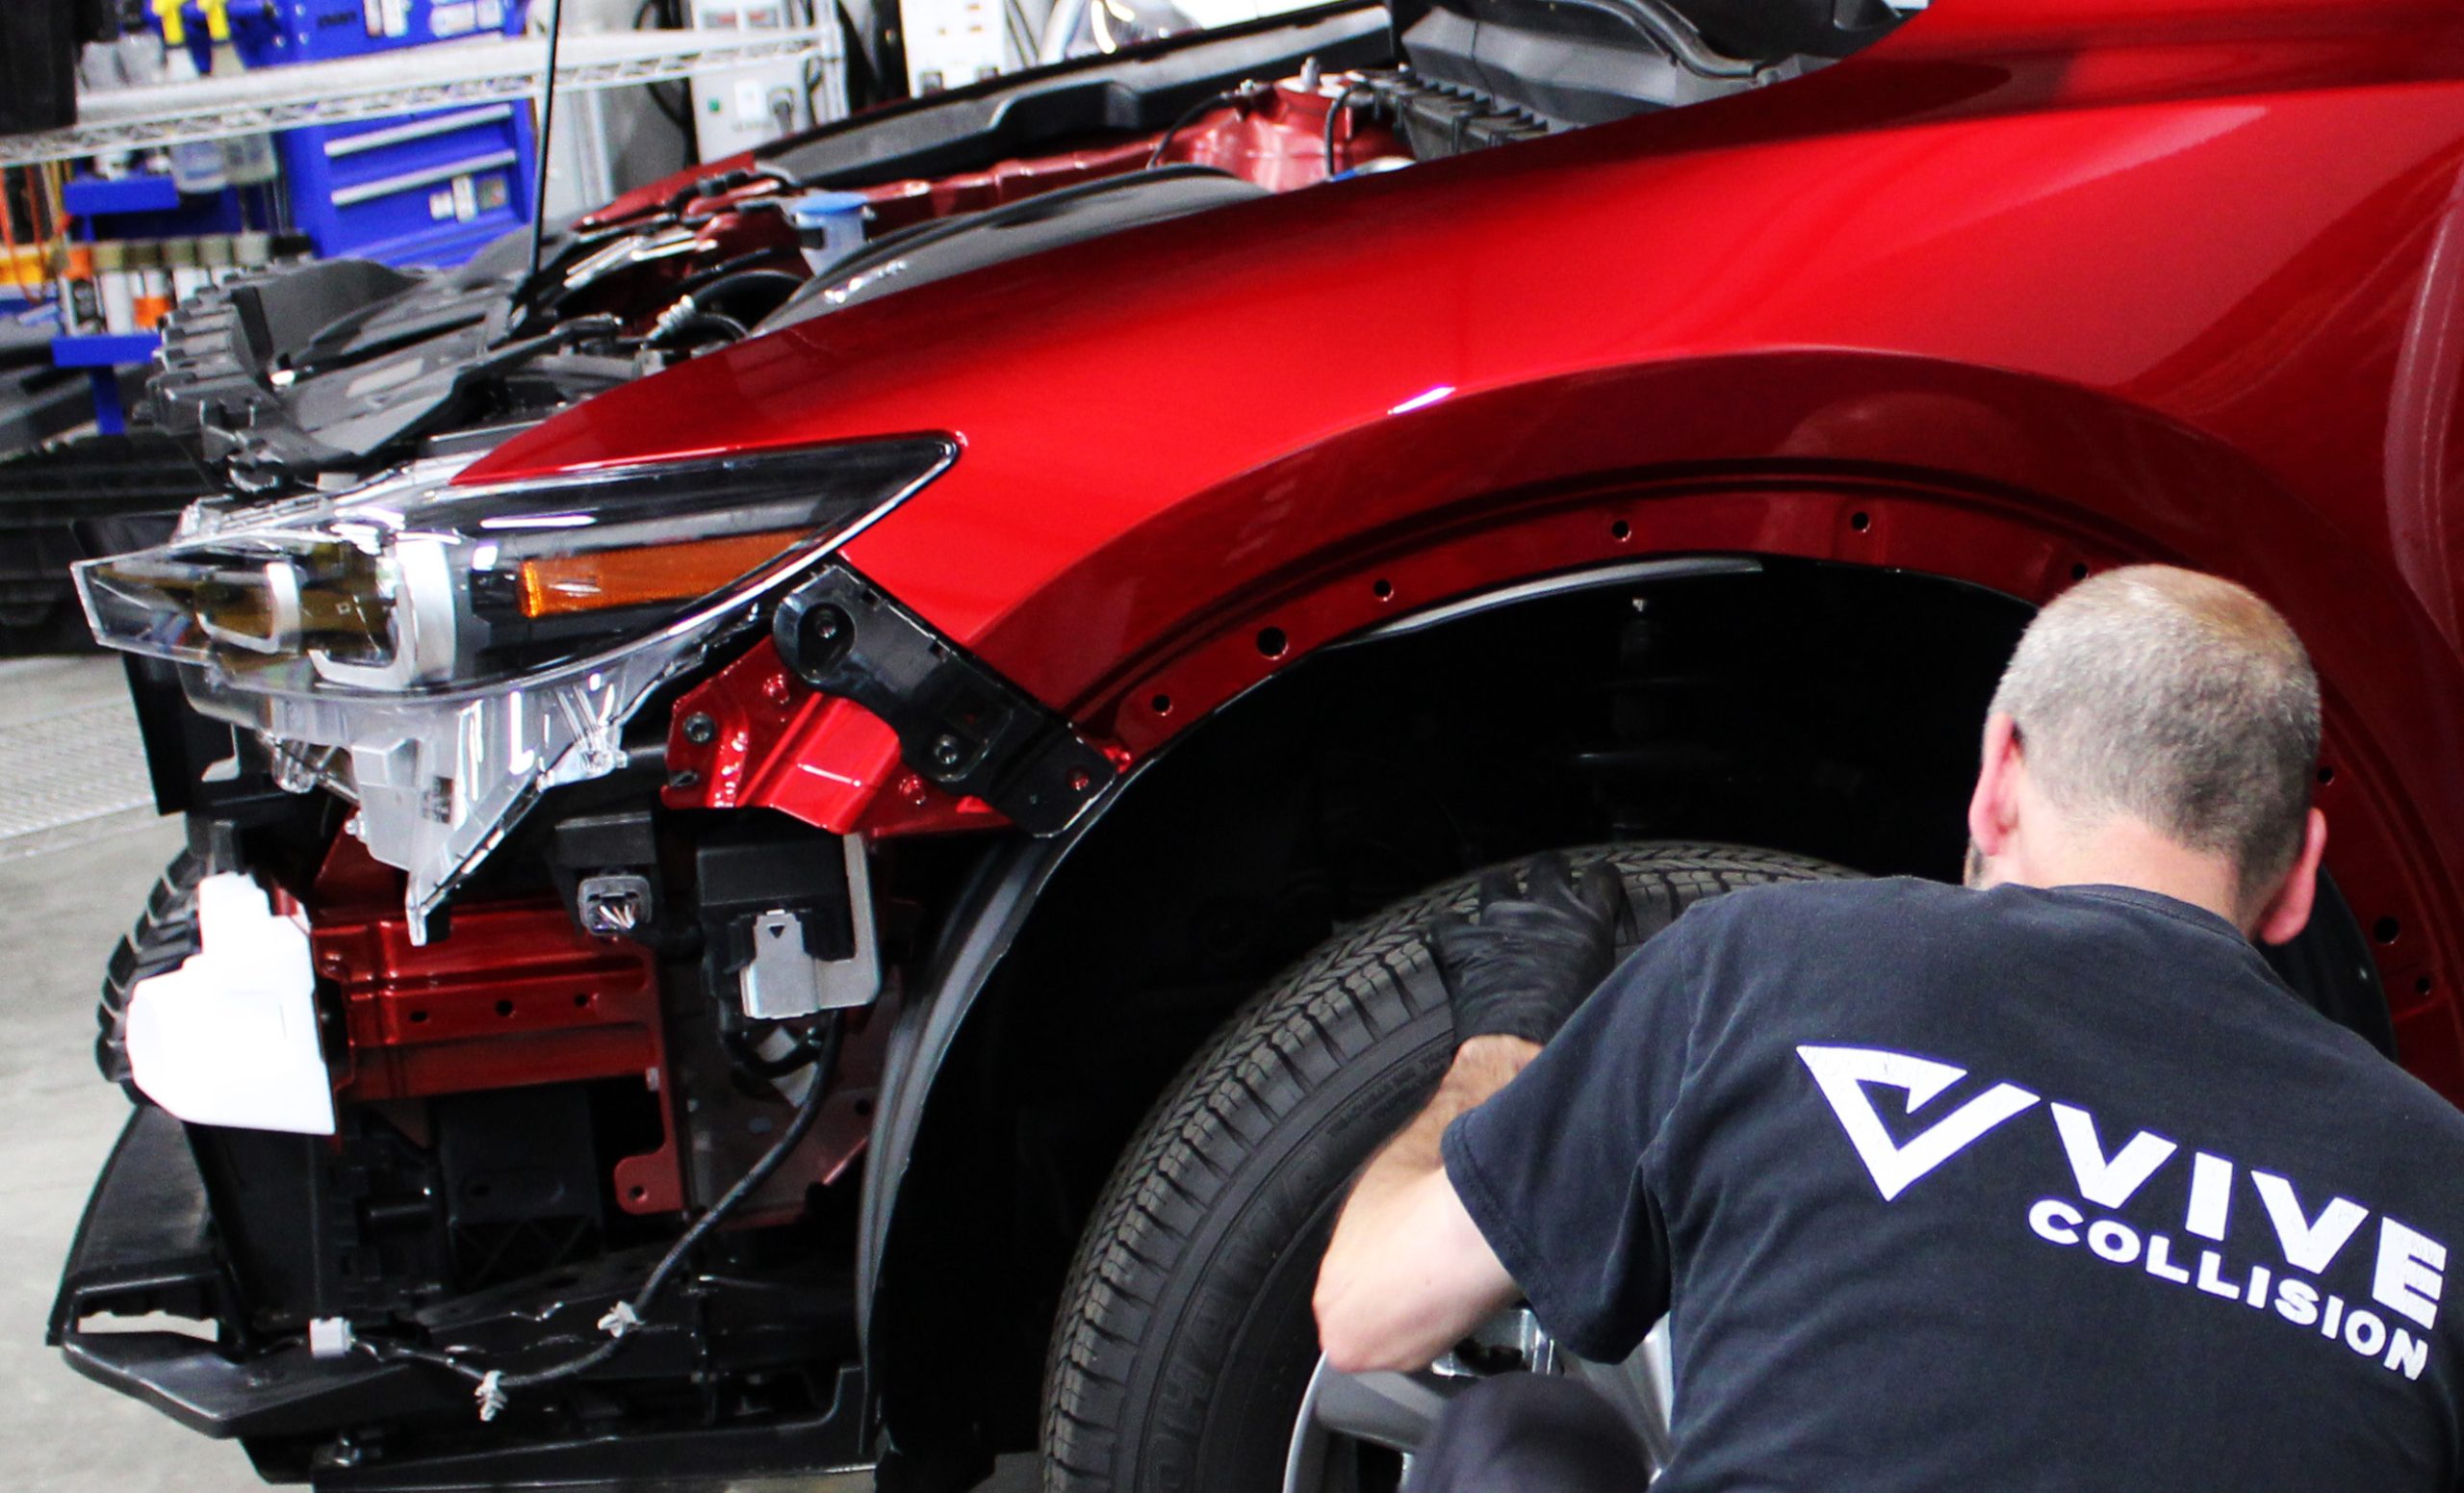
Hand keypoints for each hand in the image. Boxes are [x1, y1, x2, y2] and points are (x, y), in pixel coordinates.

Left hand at [1430, 853, 1631, 1046]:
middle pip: (1548, 866)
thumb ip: (1597, 961)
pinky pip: (1448, 919)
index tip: (1593, 882)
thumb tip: (1597, 962)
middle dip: (1547, 871)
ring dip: (1498, 891)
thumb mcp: (1603, 990)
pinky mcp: (1463, 940)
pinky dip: (1450, 928)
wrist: (1522, 1048)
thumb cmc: (1569, 1032)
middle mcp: (1545, 910)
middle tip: (1545, 885)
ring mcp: (1499, 919)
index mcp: (1587, 924)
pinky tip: (1454, 938)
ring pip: (1496, 880)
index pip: (1599, 878)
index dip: (1596, 878)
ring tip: (1498, 906)